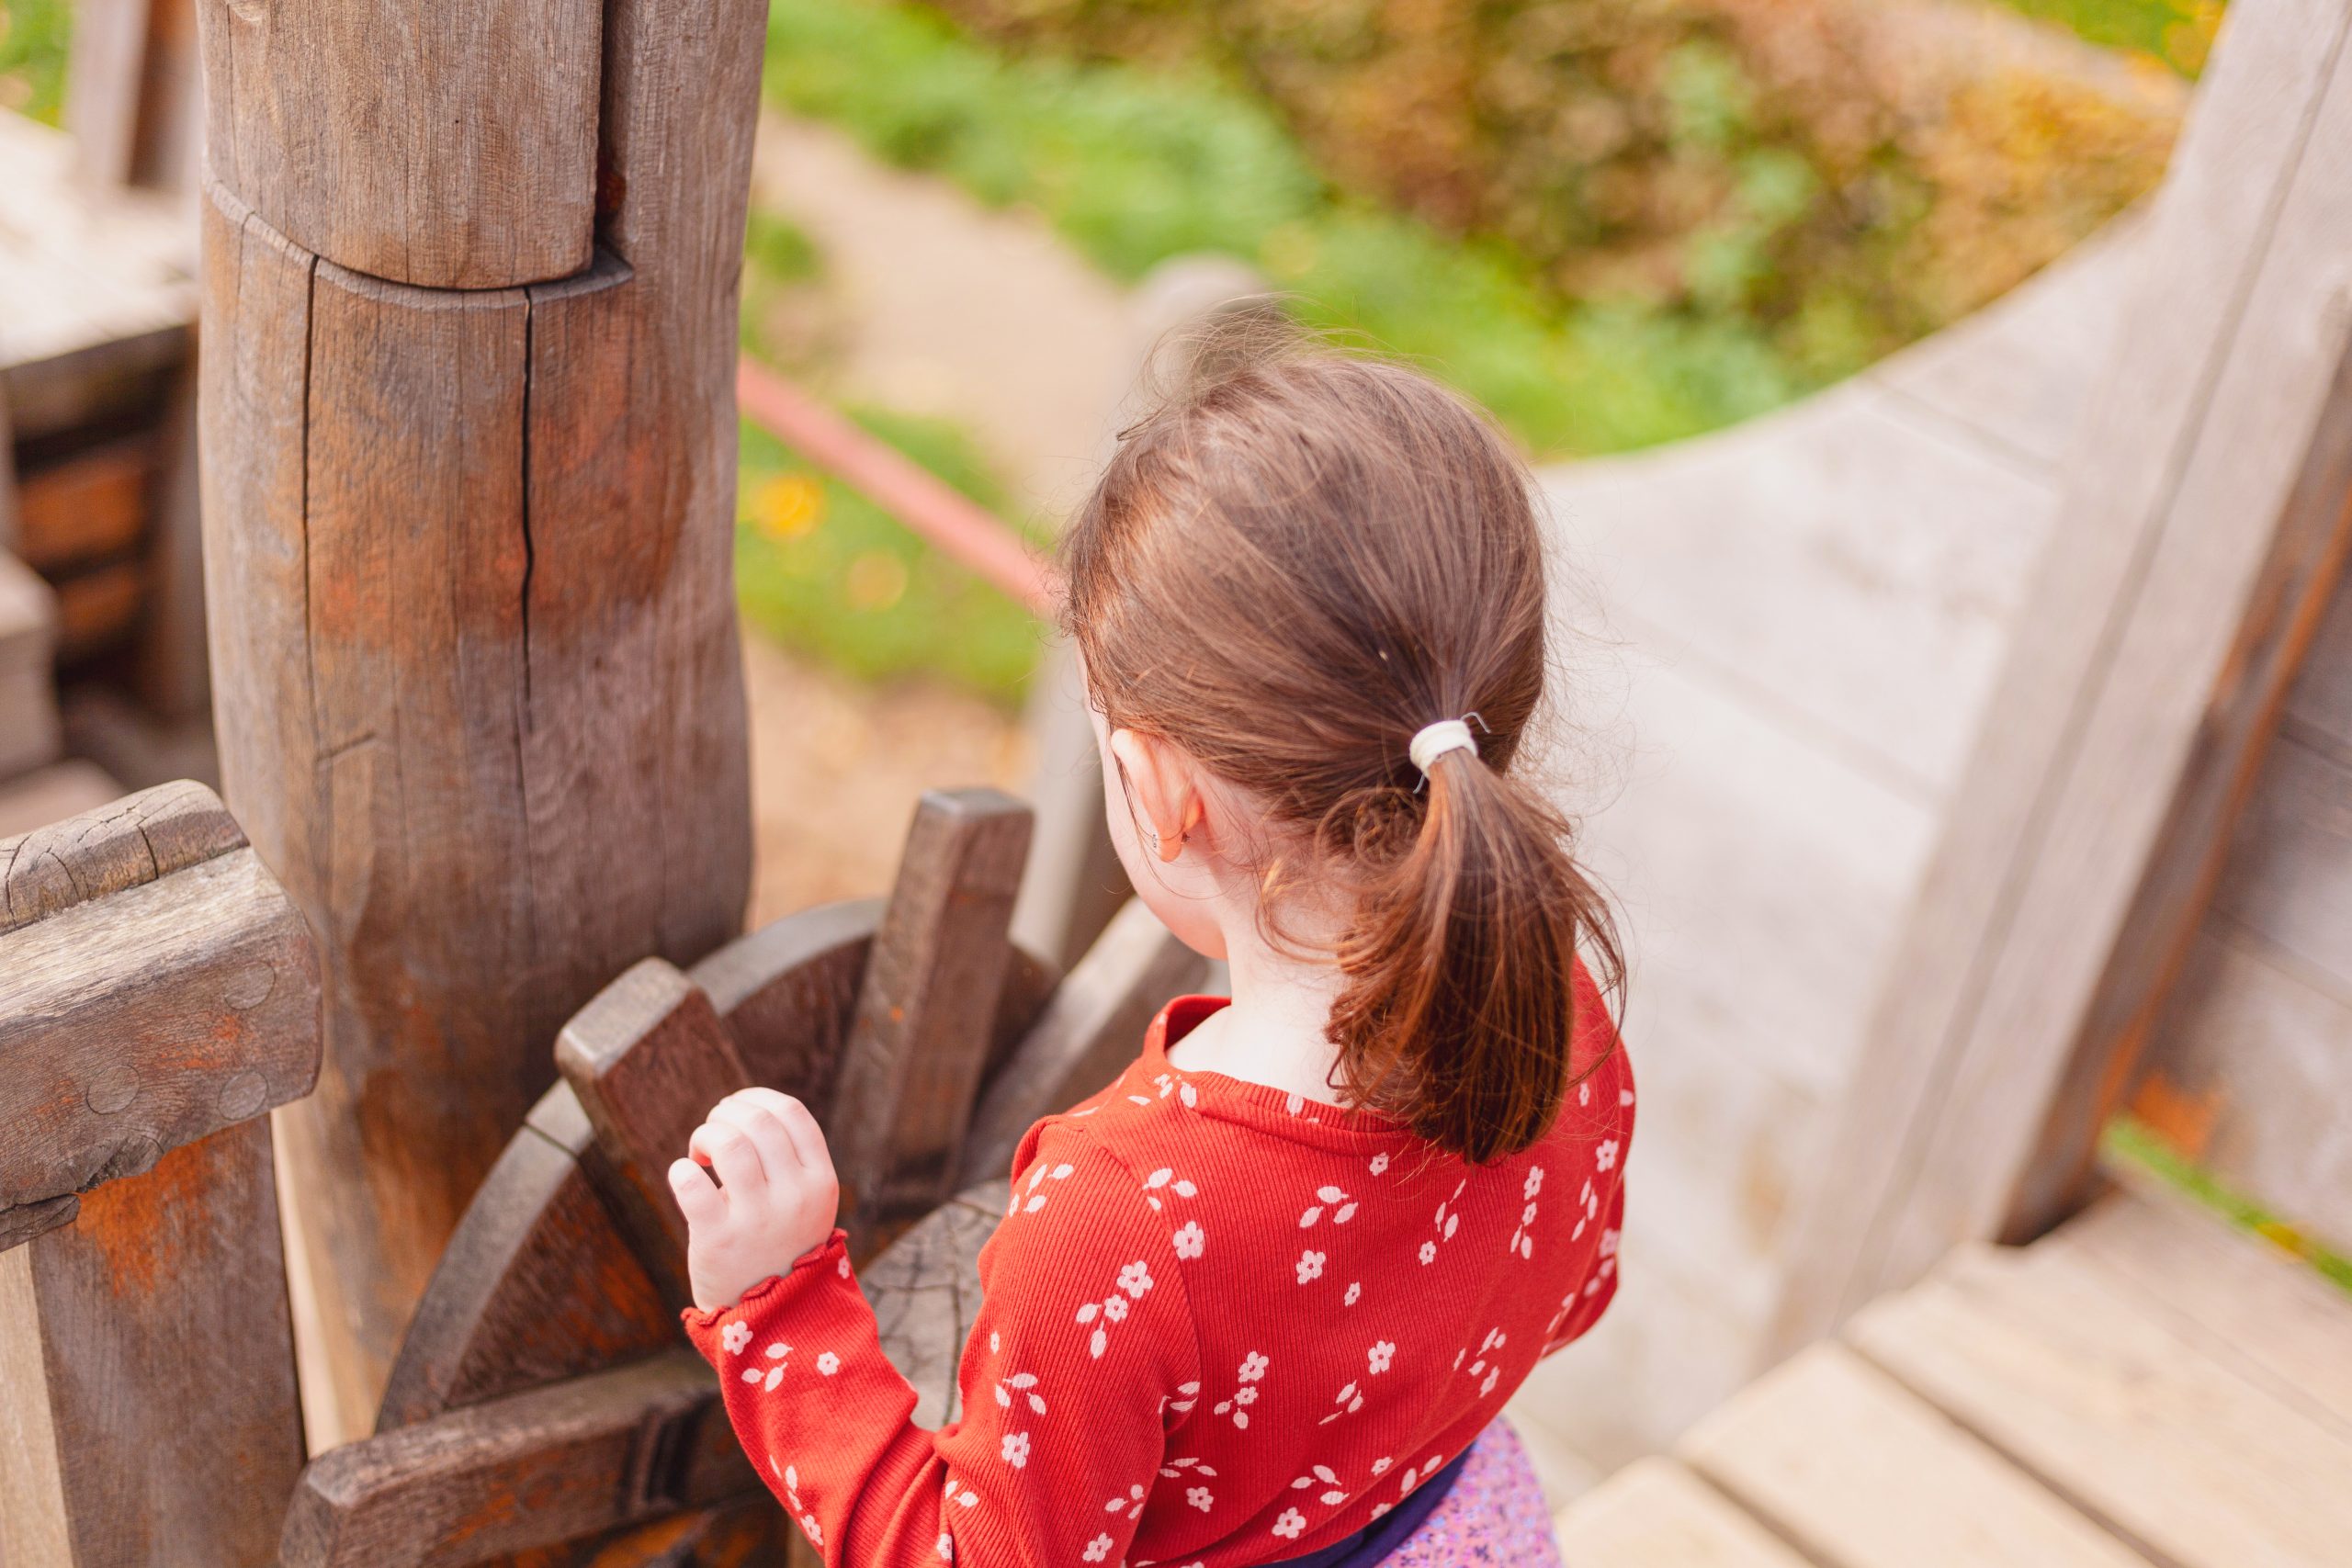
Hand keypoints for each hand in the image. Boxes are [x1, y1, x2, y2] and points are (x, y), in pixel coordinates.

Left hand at [668, 1088, 840, 1312]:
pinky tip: (685, 1177)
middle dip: (725, 1115)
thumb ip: (786, 1158)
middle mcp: (795, 1197)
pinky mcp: (719, 1241)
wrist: (773, 1318)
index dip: (757, 1098)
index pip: (792, 1112)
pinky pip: (692, 1184)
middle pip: (757, 1121)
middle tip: (711, 1134)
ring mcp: (759, 1219)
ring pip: (729, 1143)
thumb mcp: (803, 1201)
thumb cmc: (780, 1245)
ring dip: (705, 1135)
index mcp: (821, 1181)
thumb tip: (743, 1108)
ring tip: (700, 1155)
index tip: (735, 1109)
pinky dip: (680, 1170)